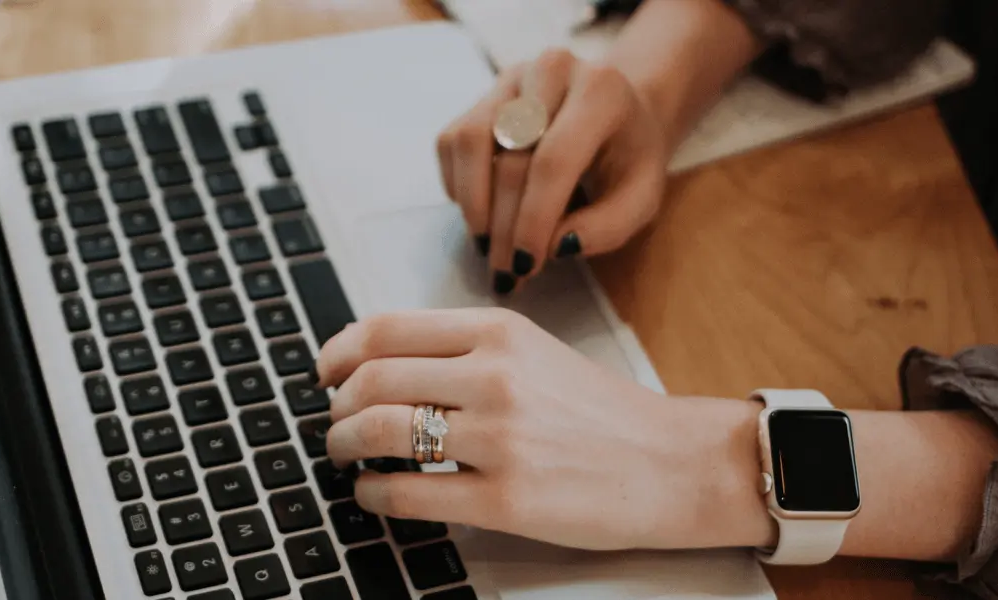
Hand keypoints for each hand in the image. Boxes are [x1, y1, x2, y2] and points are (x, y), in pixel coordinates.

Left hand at [315, 308, 772, 550]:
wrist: (672, 464)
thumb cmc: (601, 412)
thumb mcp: (534, 353)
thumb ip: (463, 350)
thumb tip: (380, 362)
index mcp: (499, 332)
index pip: (386, 328)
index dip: (338, 350)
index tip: (324, 370)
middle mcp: (495, 377)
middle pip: (372, 379)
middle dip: (335, 405)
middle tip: (333, 421)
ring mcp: (500, 439)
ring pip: (380, 432)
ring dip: (343, 445)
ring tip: (345, 455)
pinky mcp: (506, 499)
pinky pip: (408, 493)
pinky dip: (372, 494)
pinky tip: (372, 494)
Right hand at [436, 49, 667, 293]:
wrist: (618, 110)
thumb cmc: (629, 158)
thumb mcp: (641, 198)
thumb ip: (608, 227)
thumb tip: (556, 246)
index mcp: (600, 91)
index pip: (553, 160)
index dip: (533, 218)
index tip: (526, 265)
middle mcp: (551, 71)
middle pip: (510, 158)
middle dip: (504, 226)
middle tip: (506, 272)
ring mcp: (510, 79)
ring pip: (469, 142)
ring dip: (473, 204)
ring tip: (487, 245)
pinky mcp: (482, 95)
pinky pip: (452, 142)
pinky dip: (458, 185)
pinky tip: (482, 212)